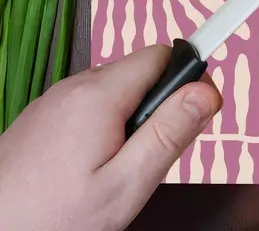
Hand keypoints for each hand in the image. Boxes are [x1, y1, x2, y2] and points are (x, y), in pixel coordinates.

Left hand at [0, 45, 221, 230]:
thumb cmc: (49, 221)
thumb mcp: (125, 186)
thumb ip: (169, 133)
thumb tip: (206, 92)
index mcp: (99, 95)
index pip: (163, 54)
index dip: (188, 78)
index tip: (198, 108)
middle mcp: (74, 86)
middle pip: (140, 73)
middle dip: (158, 106)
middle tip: (150, 157)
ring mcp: (53, 101)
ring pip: (115, 90)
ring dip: (130, 118)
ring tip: (116, 170)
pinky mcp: (40, 118)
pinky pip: (88, 106)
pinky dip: (102, 126)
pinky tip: (88, 169)